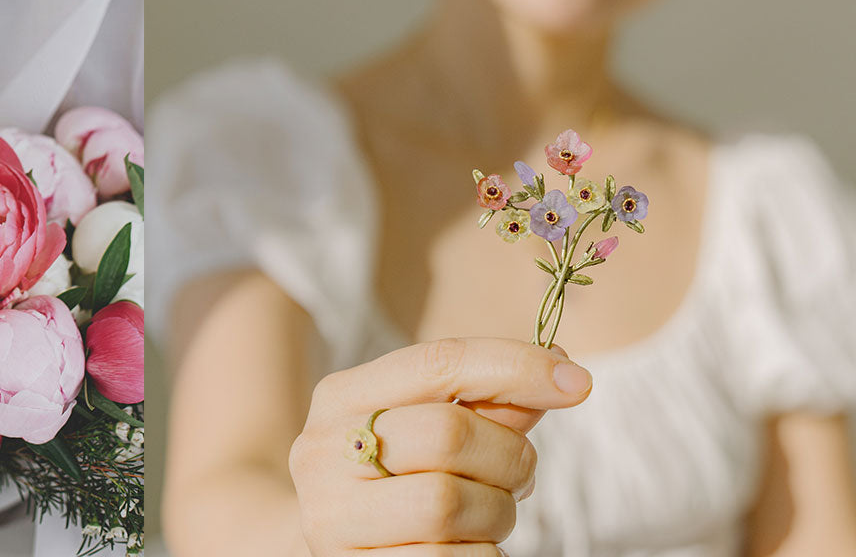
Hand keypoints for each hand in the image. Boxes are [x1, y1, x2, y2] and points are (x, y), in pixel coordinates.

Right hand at [288, 338, 592, 554]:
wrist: (330, 544)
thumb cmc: (393, 477)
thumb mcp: (424, 426)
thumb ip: (485, 402)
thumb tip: (559, 375)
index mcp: (341, 399)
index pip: (437, 363)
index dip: (515, 366)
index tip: (577, 383)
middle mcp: (323, 453)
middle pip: (448, 434)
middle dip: (507, 455)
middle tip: (518, 475)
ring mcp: (331, 517)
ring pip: (449, 505)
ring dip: (496, 514)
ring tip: (485, 515)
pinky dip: (479, 554)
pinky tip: (464, 546)